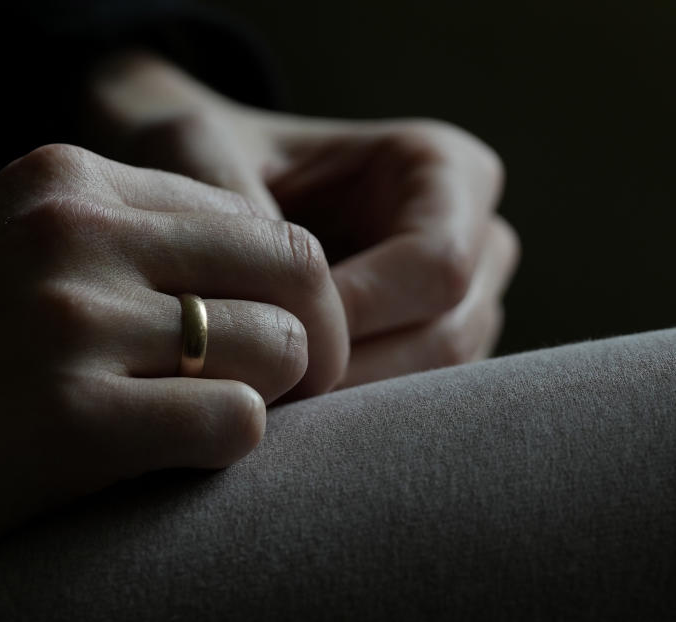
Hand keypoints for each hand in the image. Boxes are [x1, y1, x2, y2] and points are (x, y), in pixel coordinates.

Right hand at [0, 144, 347, 592]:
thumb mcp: (13, 258)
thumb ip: (123, 246)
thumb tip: (252, 285)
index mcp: (66, 179)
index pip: (254, 217)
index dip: (281, 288)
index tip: (257, 341)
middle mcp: (74, 230)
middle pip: (294, 268)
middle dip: (310, 338)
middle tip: (278, 391)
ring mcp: (70, 320)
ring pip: (279, 346)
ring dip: (267, 396)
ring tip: (203, 422)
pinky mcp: (66, 419)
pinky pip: (236, 421)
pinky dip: (226, 447)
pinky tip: (167, 458)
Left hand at [86, 53, 519, 385]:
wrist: (210, 177)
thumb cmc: (211, 151)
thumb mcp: (202, 148)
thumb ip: (235, 209)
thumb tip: (275, 303)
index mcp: (443, 168)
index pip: (436, 263)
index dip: (358, 310)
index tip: (274, 332)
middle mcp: (472, 237)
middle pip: (448, 333)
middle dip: (355, 372)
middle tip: (266, 392)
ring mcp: (462, 301)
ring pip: (437, 384)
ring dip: (352, 409)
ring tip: (268, 407)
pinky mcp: (430, 348)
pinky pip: (410, 403)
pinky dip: (350, 420)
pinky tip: (286, 415)